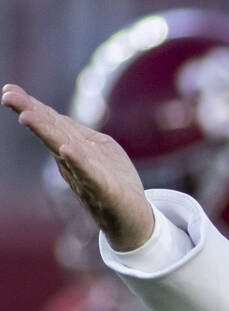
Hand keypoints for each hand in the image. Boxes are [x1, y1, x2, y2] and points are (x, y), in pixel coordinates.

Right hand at [2, 83, 153, 250]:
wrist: (134, 221)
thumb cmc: (115, 183)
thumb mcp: (97, 151)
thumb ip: (76, 134)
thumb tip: (53, 115)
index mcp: (73, 149)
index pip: (51, 124)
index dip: (31, 106)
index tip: (8, 89)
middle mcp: (74, 162)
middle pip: (52, 133)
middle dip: (30, 113)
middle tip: (7, 96)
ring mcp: (88, 176)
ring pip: (64, 150)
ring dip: (46, 132)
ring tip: (27, 116)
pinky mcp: (106, 191)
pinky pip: (90, 175)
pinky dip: (78, 162)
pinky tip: (66, 150)